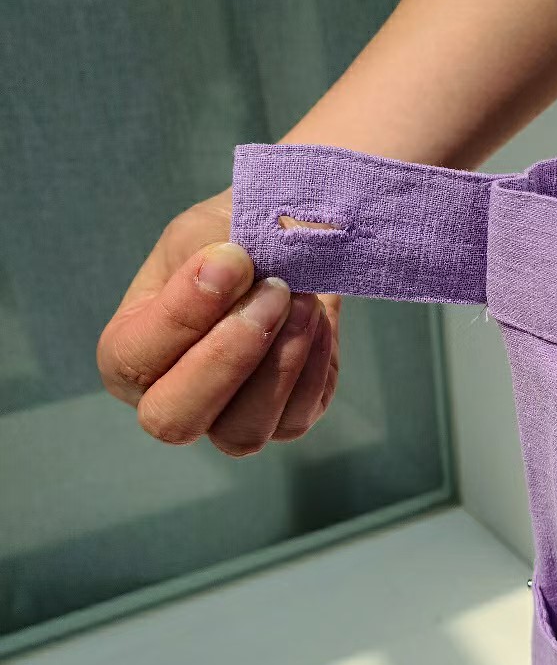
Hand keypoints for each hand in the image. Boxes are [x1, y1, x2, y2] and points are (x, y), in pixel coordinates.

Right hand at [96, 190, 340, 455]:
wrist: (288, 248)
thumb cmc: (230, 241)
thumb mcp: (205, 231)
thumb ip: (210, 250)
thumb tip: (234, 269)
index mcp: (127, 355)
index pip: (133, 360)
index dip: (181, 315)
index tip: (233, 259)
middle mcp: (170, 399)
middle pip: (174, 420)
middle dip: (227, 357)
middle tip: (273, 292)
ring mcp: (227, 419)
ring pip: (240, 433)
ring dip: (279, 364)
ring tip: (304, 302)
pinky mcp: (284, 420)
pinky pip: (295, 417)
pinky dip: (314, 365)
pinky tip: (319, 317)